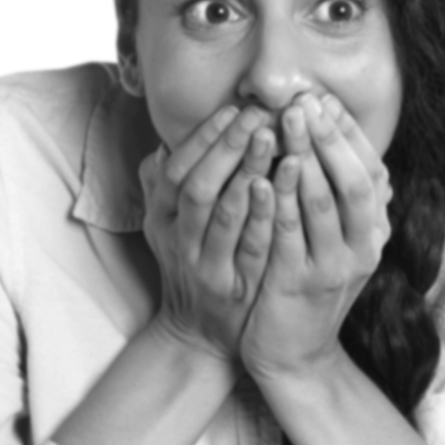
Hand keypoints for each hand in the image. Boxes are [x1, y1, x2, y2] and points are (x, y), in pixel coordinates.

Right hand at [139, 103, 276, 358]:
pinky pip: (252, 246)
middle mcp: (179, 240)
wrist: (199, 335)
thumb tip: (163, 145)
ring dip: (249, 173)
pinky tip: (282, 187)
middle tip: (260, 115)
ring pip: (224, 214)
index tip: (233, 109)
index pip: (176, 170)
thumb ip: (163, 189)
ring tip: (275, 139)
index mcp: (162, 218)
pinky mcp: (234, 288)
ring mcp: (206, 266)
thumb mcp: (168, 229)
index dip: (203, 139)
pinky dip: (265, 214)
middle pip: (198, 187)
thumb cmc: (192, 266)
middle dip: (228, 147)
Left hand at [240, 92, 391, 378]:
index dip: (347, 133)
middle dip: (328, 137)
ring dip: (303, 158)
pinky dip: (278, 203)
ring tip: (282, 124)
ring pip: (322, 203)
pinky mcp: (299, 284)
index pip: (370, 170)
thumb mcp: (338, 244)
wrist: (296, 354)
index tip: (323, 98)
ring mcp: (333, 267)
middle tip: (303, 102)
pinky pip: (288, 235)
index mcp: (373, 231)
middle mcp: (362, 247)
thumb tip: (344, 142)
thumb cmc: (308, 287)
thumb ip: (343, 200)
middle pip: (352, 181)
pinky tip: (262, 175)